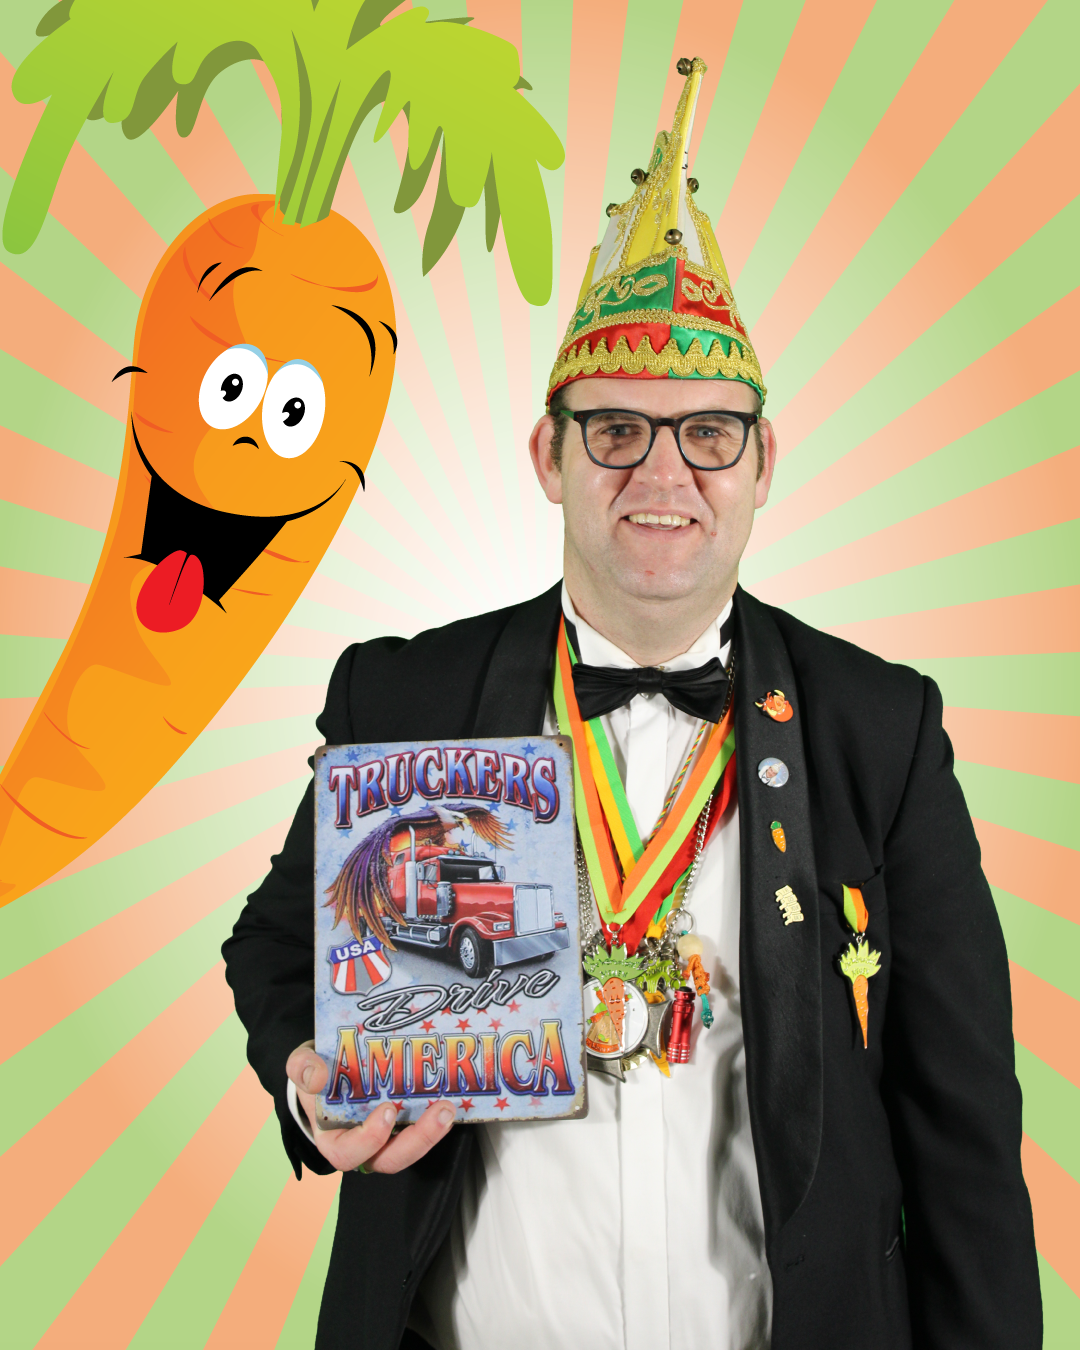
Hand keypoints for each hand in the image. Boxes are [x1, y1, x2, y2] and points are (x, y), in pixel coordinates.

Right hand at [286, 1040, 455, 1172]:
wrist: (331, 1064)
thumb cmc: (316, 1074)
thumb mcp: (301, 1066)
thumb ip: (302, 1068)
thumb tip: (317, 1077)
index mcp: (334, 1139)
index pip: (349, 1154)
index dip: (370, 1139)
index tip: (387, 1111)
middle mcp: (364, 1145)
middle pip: (391, 1158)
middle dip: (419, 1139)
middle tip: (439, 1111)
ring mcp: (388, 1136)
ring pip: (412, 1147)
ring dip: (434, 1130)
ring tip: (449, 1106)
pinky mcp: (405, 1122)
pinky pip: (422, 1127)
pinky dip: (437, 1114)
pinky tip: (451, 1094)